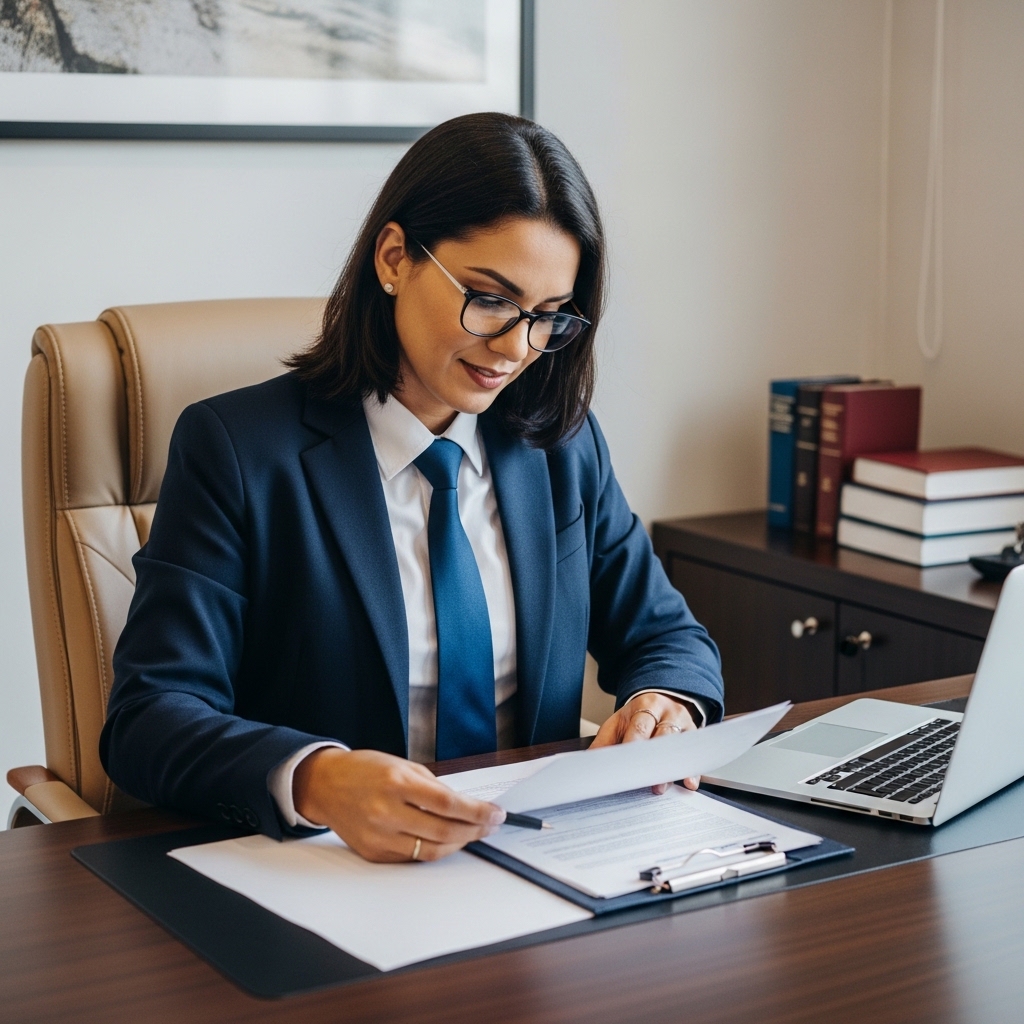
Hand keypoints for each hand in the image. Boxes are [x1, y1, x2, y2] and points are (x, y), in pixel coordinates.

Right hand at [293, 748, 505, 862]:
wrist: (324, 785)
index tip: (496, 814)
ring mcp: (379, 836)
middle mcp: (387, 812)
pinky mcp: (374, 853)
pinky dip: (434, 850)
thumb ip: (433, 787)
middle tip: (490, 825)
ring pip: (431, 851)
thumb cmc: (365, 770)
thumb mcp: (403, 766)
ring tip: (473, 834)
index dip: (478, 812)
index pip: (449, 804)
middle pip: (444, 831)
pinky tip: (445, 840)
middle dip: (475, 830)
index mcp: (397, 783)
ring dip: (459, 844)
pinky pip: (413, 857)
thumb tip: (465, 806)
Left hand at [590, 692, 700, 794]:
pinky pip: (694, 756)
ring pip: (679, 748)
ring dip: (670, 769)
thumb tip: (589, 762)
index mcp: (645, 707)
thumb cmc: (638, 716)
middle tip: (643, 780)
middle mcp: (668, 714)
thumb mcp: (618, 722)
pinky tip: (688, 782)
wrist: (662, 700)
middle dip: (653, 761)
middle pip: (662, 737)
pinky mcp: (695, 738)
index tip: (625, 765)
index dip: (633, 746)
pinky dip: (692, 771)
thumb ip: (604, 741)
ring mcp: (684, 725)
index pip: (639, 728)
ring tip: (660, 787)